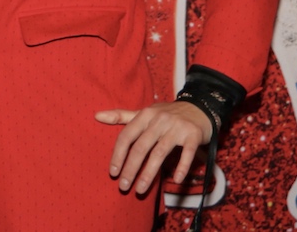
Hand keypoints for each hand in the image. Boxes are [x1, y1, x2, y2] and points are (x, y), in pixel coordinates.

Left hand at [96, 101, 212, 195]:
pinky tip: (175, 180)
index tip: (112, 173)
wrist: (200, 106)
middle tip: (123, 186)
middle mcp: (159, 120)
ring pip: (159, 153)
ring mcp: (177, 127)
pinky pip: (187, 153)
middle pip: (141, 147)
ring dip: (148, 173)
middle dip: (130, 168)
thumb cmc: (167, 114)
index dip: (118, 155)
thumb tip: (96, 115)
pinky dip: (181, 167)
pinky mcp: (193, 135)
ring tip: (140, 190)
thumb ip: (121, 116)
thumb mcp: (144, 113)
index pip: (126, 136)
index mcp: (145, 115)